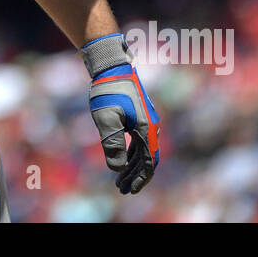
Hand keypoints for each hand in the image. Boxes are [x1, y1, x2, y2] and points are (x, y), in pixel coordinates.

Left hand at [82, 34, 160, 193]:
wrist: (112, 66)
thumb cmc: (108, 91)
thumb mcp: (106, 118)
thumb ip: (112, 144)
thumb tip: (118, 168)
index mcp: (147, 128)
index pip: (149, 161)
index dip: (141, 178)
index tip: (130, 190)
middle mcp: (151, 126)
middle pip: (147, 159)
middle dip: (136, 176)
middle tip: (122, 190)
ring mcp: (147, 121)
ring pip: (143, 151)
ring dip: (133, 167)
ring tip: (119, 181)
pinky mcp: (140, 117)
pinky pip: (139, 141)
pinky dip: (132, 154)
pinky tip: (123, 161)